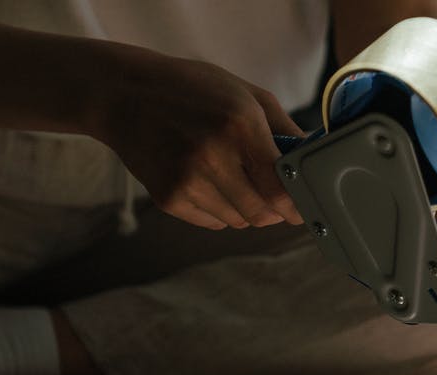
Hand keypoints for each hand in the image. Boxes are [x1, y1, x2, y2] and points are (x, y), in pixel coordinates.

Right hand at [95, 48, 303, 229]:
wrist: (123, 94)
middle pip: (262, 213)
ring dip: (247, 210)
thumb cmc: (192, 89)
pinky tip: (209, 183)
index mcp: (239, 125)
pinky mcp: (168, 197)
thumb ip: (285, 128)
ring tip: (236, 181)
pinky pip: (212, 223)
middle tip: (275, 199)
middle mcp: (213, 156)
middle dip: (275, 211)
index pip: (280, 187)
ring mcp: (187, 180)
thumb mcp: (245, 93)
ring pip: (239, 221)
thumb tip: (313, 158)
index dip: (297, 204)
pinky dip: (220, 211)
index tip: (303, 207)